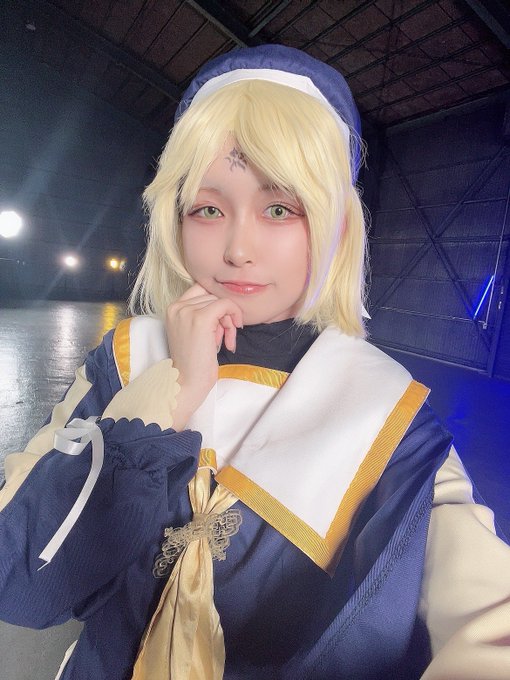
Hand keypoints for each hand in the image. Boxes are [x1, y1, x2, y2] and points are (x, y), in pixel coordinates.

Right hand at [165, 283, 242, 429]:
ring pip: (221, 301)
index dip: (216, 304)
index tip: (220, 324)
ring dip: (229, 321)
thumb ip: (203, 313)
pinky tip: (230, 339)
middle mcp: (177, 306)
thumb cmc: (194, 362)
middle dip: (224, 316)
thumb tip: (225, 302)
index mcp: (173, 308)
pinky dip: (234, 318)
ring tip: (226, 341)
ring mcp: (187, 311)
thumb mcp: (194, 332)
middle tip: (225, 337)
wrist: (187, 382)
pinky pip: (226, 305)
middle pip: (212, 295)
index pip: (201, 290)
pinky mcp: (201, 318)